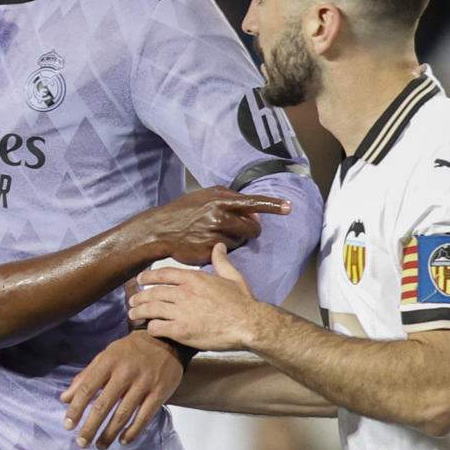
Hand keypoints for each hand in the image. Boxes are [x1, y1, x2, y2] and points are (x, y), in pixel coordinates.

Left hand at [60, 332, 183, 448]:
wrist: (166, 341)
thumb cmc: (130, 351)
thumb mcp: (106, 356)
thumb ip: (86, 376)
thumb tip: (65, 398)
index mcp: (109, 362)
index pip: (87, 388)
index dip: (76, 408)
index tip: (68, 425)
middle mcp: (125, 373)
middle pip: (104, 405)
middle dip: (90, 427)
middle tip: (82, 443)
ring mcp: (144, 384)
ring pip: (123, 414)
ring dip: (109, 434)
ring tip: (100, 446)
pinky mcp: (160, 393)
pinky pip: (144, 417)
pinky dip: (133, 432)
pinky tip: (123, 441)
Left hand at [127, 244, 265, 350]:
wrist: (247, 324)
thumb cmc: (242, 302)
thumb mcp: (232, 277)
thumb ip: (221, 261)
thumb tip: (218, 246)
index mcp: (194, 278)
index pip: (163, 273)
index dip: (148, 276)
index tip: (139, 279)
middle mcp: (184, 293)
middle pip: (153, 292)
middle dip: (139, 297)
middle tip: (132, 301)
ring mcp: (181, 312)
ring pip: (151, 309)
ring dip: (139, 312)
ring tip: (133, 315)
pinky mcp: (181, 330)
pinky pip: (158, 327)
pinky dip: (151, 328)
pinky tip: (150, 329)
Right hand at [136, 187, 289, 264]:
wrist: (160, 229)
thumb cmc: (184, 211)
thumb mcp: (205, 197)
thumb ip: (230, 201)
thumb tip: (254, 214)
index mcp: (219, 199)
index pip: (252, 202)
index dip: (273, 205)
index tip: (289, 208)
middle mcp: (219, 216)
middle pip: (252, 228)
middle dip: (252, 231)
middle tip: (241, 230)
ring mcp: (214, 234)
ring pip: (240, 241)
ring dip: (235, 240)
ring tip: (215, 234)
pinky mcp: (210, 251)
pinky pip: (228, 252)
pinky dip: (223, 250)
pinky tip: (208, 243)